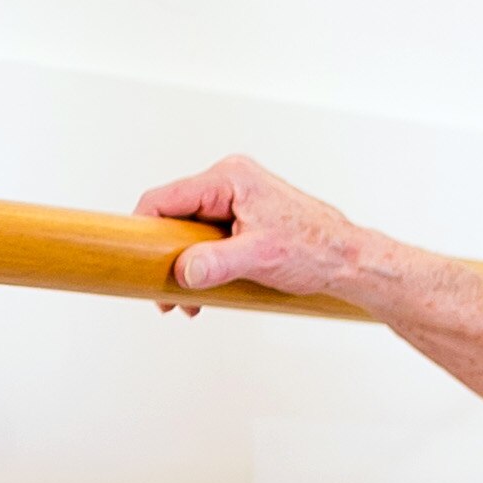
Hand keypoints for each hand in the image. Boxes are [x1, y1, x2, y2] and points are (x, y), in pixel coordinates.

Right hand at [135, 155, 385, 308]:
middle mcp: (229, 182)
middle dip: (165, 257)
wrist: (350, 261)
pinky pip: (207, 237)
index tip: (132, 258)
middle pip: (174, 216)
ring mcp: (236, 199)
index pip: (165, 197)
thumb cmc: (318, 250)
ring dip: (184, 267)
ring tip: (187, 303)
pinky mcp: (243, 218)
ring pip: (189, 231)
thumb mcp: (261, 258)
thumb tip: (183, 271)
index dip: (143, 228)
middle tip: (164, 295)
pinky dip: (202, 264)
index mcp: (229, 179)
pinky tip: (203, 292)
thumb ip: (217, 263)